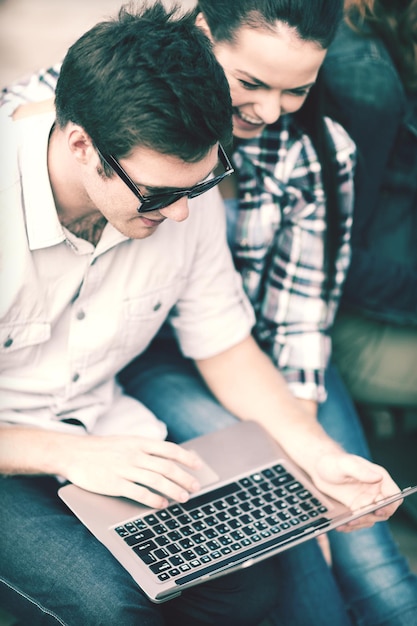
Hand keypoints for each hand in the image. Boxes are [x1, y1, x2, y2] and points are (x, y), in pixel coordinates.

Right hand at [64, 434, 202, 507]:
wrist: (75, 453)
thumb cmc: (103, 449)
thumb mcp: (127, 441)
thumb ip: (146, 448)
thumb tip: (169, 456)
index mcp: (139, 442)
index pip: (169, 449)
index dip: (186, 457)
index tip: (198, 466)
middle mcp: (135, 454)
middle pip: (167, 467)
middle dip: (184, 478)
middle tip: (195, 487)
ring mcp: (125, 469)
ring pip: (157, 480)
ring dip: (173, 490)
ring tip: (183, 498)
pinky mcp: (115, 484)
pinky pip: (139, 493)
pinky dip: (154, 500)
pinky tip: (162, 505)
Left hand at [311, 451, 401, 531]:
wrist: (319, 469)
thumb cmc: (333, 462)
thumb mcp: (345, 464)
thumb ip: (361, 471)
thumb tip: (378, 477)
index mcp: (379, 478)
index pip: (394, 495)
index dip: (390, 505)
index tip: (378, 510)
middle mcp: (376, 491)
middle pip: (383, 511)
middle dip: (371, 516)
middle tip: (356, 517)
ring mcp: (366, 501)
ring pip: (371, 518)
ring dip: (360, 523)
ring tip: (346, 523)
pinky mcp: (356, 509)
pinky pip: (358, 521)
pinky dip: (351, 525)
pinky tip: (341, 525)